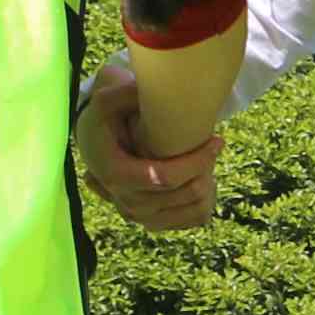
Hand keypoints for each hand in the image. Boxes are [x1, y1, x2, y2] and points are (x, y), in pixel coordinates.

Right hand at [77, 67, 220, 232]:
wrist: (98, 148)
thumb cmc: (106, 122)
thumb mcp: (106, 102)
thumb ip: (121, 93)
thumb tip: (142, 90)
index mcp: (117, 176)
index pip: (167, 177)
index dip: (198, 161)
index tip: (217, 140)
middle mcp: (129, 204)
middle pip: (187, 194)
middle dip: (207, 169)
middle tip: (213, 146)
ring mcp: (143, 218)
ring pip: (196, 210)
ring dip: (210, 184)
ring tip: (208, 162)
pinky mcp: (156, 224)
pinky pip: (196, 219)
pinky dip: (208, 201)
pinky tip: (204, 178)